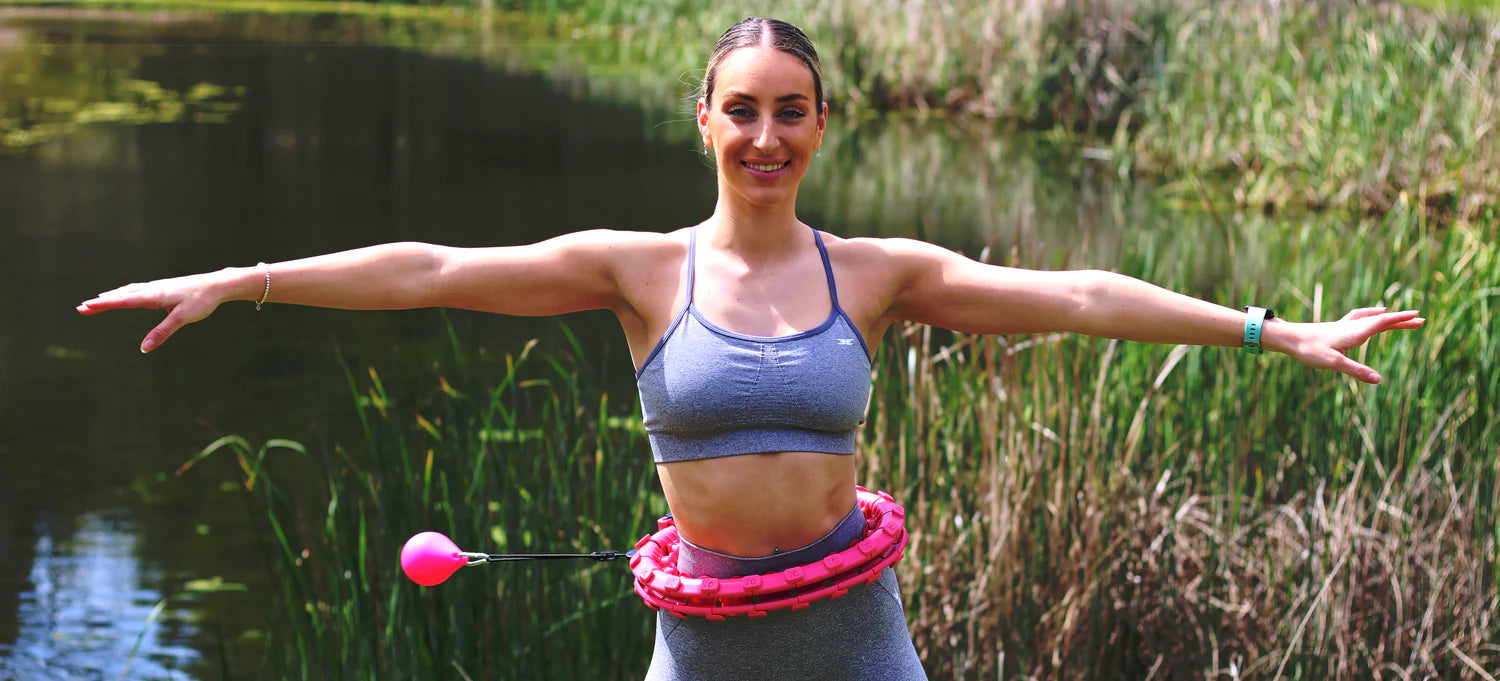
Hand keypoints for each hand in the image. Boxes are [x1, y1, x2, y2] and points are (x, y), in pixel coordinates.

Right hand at [76, 269, 234, 352]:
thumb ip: (162, 333)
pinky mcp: (163, 288)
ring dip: (112, 296)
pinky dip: (125, 292)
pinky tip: (125, 294)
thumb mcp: (182, 319)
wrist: (216, 284)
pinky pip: (138, 290)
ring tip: (96, 301)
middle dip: (101, 302)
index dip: (103, 305)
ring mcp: (157, 287)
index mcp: (153, 296)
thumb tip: (143, 349)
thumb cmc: (201, 301)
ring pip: (129, 291)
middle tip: (80, 307)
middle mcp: (152, 289)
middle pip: (121, 295)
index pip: (122, 301)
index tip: (85, 307)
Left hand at [1272, 306, 1423, 383]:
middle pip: (1381, 320)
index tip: (1419, 317)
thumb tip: (1379, 379)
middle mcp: (1352, 326)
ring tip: (1399, 317)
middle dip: (1400, 320)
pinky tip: (1369, 315)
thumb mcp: (1334, 363)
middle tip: (1420, 320)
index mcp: (1355, 333)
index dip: (1401, 320)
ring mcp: (1343, 326)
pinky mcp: (1336, 328)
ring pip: (1370, 318)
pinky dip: (1369, 314)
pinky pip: (1358, 318)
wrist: (1288, 338)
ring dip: (1387, 317)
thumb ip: (1357, 371)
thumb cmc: (1309, 350)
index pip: (1383, 323)